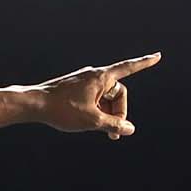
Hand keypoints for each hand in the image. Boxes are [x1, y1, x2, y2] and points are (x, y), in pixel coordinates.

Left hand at [34, 53, 161, 139]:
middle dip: (118, 112)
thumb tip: (129, 129)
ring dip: (106, 113)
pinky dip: (95, 109)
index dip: (144, 64)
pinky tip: (87, 123)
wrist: (32, 105)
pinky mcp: (73, 88)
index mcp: (101, 77)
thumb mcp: (92, 121)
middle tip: (113, 133)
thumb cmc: (62, 110)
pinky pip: (92, 98)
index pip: (129, 68)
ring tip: (99, 130)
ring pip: (103, 98)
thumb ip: (113, 125)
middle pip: (116, 93)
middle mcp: (93, 75)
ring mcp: (82, 81)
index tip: (157, 56)